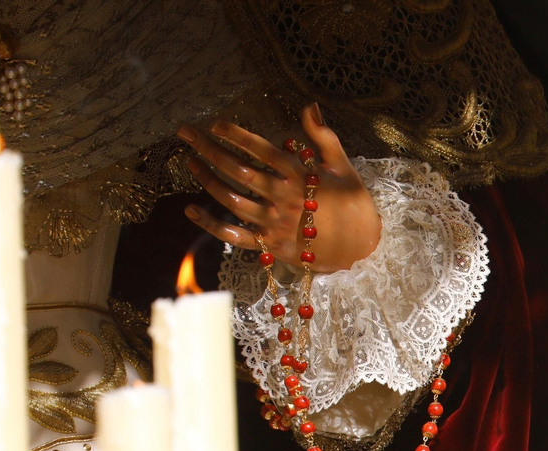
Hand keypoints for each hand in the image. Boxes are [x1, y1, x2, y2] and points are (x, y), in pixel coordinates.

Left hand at [178, 104, 381, 273]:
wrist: (363, 248)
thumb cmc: (354, 204)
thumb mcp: (343, 166)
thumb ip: (323, 136)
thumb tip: (309, 106)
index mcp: (300, 176)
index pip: (260, 150)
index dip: (235, 135)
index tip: (214, 124)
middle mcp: (283, 198)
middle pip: (238, 170)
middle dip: (208, 149)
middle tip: (185, 133)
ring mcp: (274, 223)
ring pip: (231, 199)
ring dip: (207, 179)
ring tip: (190, 162)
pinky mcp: (270, 244)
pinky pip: (234, 235)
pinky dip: (210, 224)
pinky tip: (191, 210)